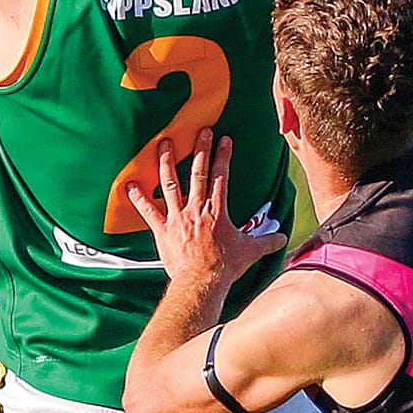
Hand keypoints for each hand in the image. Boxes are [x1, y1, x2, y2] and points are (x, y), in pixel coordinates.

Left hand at [124, 129, 283, 291]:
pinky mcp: (162, 230)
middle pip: (198, 172)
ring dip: (167, 162)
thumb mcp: (250, 252)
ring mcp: (177, 217)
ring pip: (171, 183)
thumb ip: (267, 242)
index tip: (224, 138)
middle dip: (200, 149)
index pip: (221, 176)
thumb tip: (283, 239)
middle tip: (200, 131)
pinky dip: (138, 198)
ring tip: (165, 143)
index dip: (223, 156)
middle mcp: (196, 208)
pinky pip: (148, 211)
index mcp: (217, 210)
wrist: (201, 282)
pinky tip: (129, 184)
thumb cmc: (224, 267)